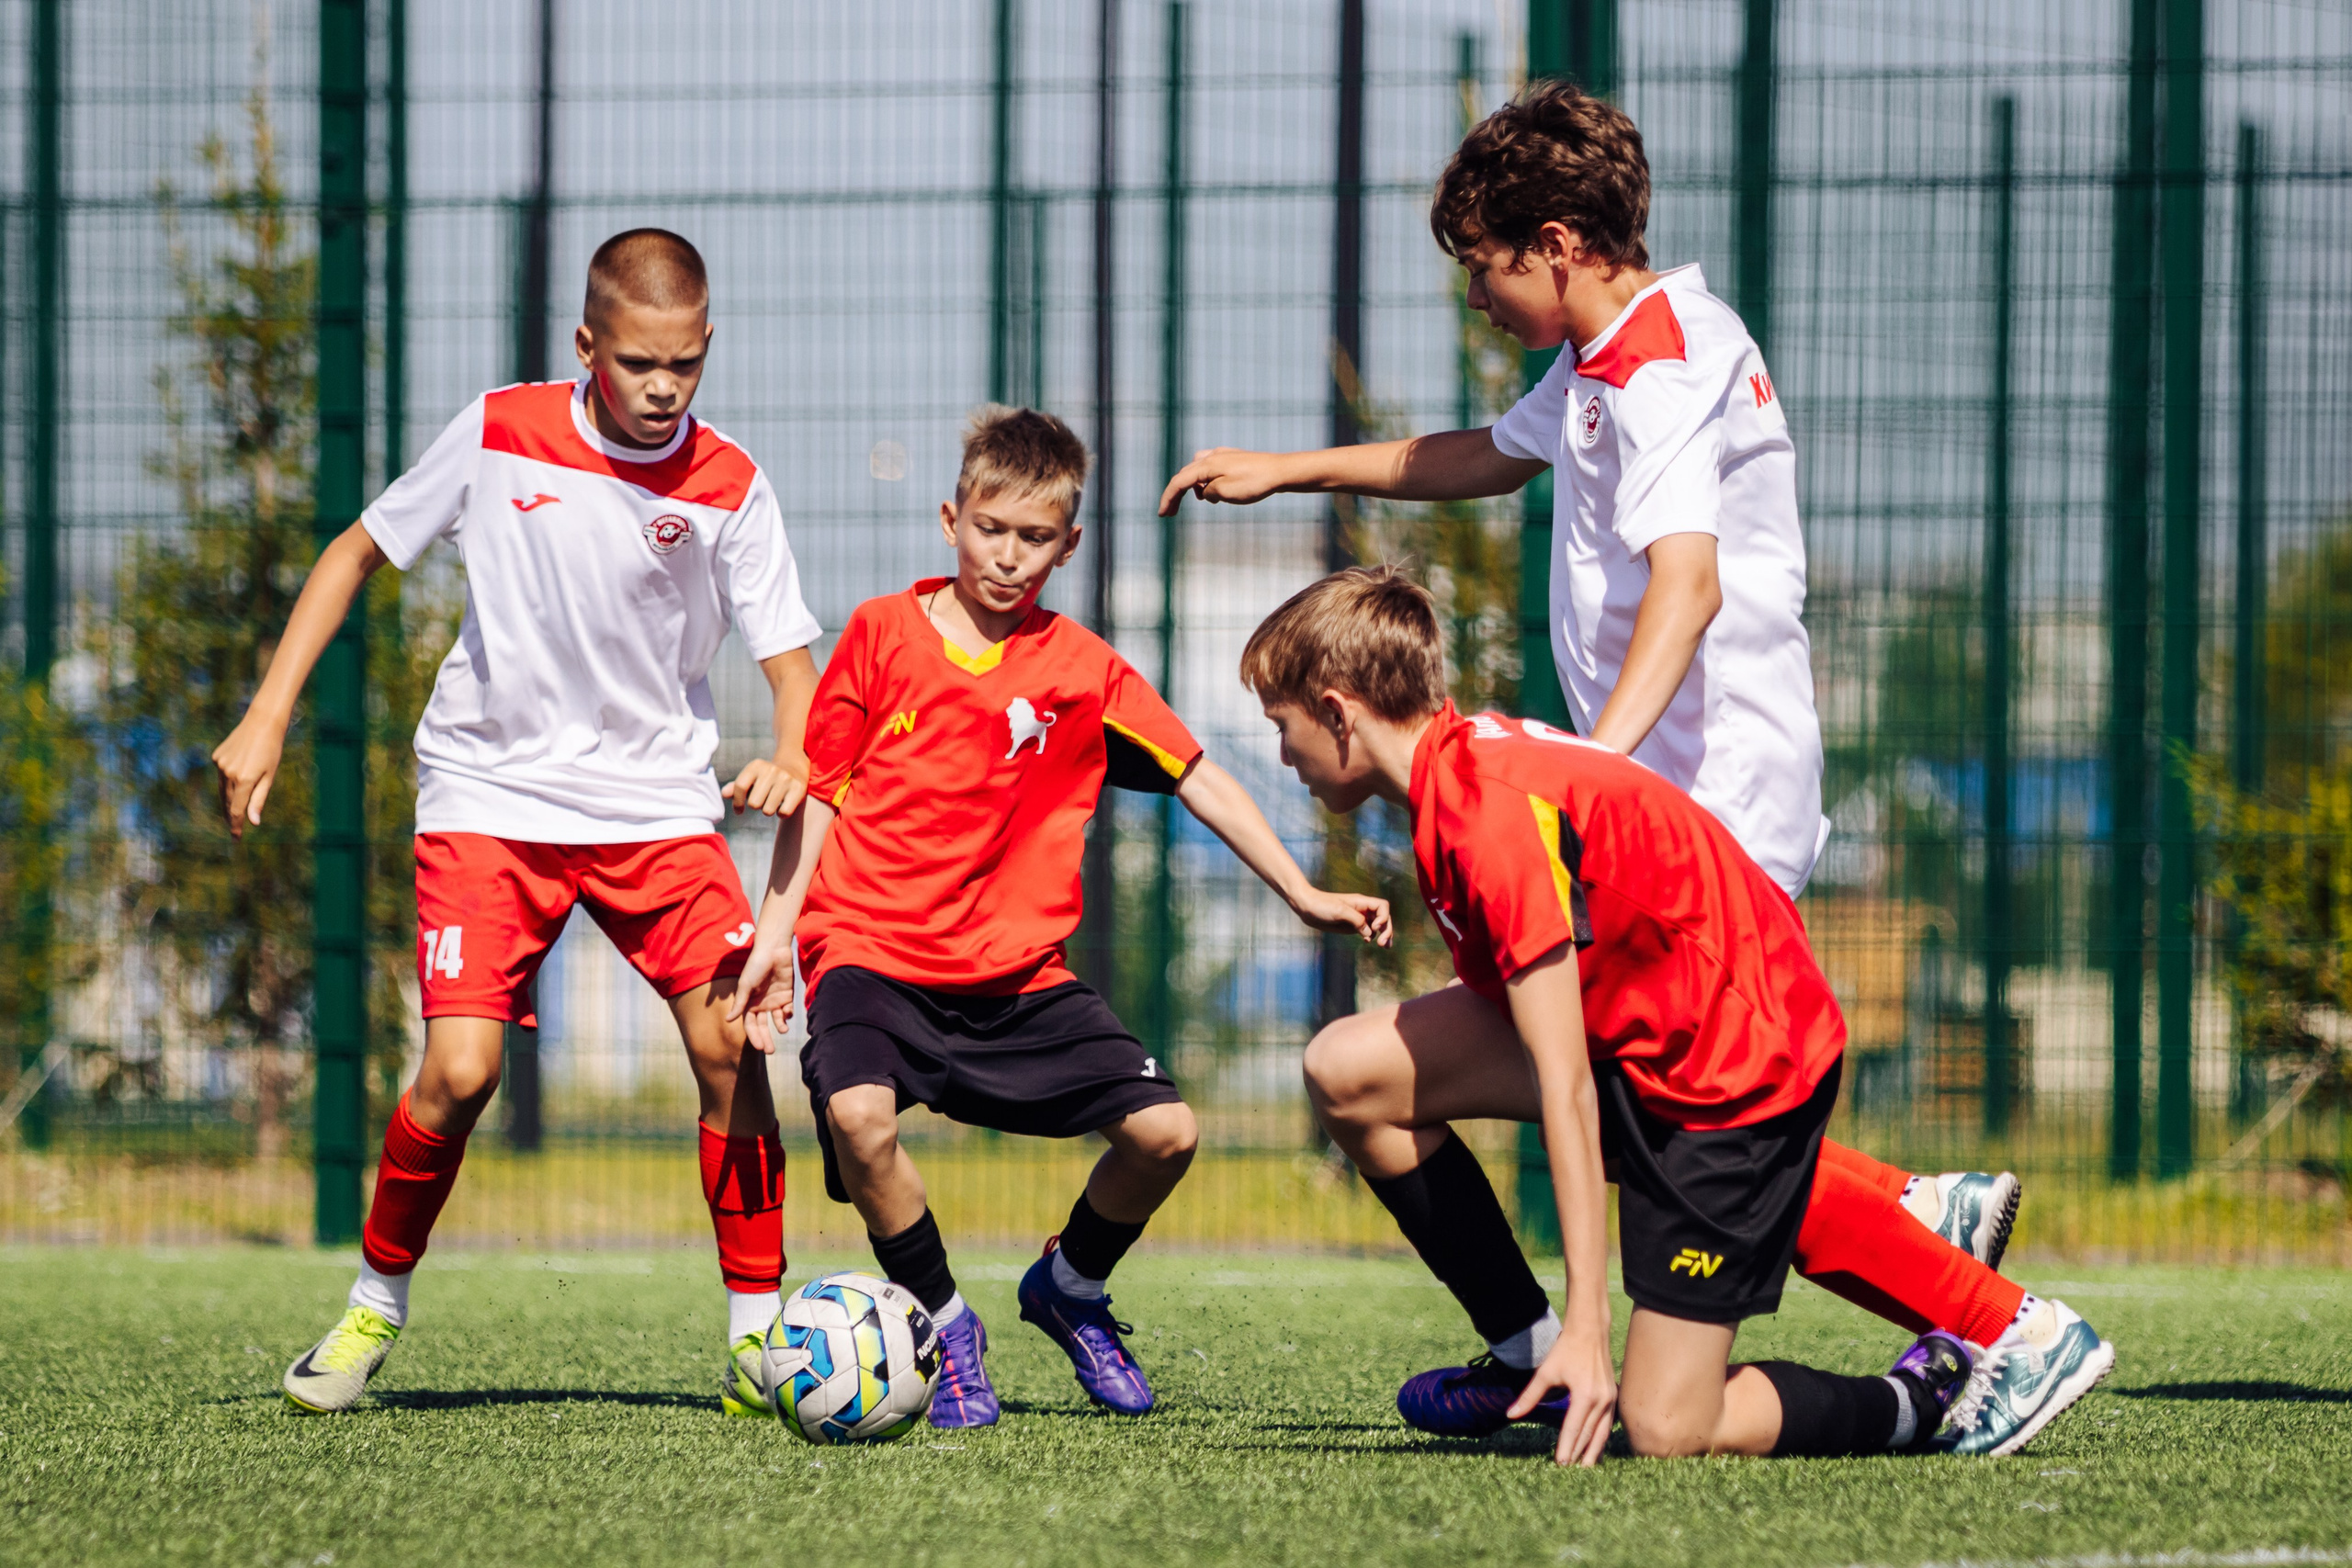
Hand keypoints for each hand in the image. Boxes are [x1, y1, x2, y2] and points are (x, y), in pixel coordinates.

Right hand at [211, 711, 288, 837]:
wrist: (262, 723)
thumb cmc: (272, 751)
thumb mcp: (269, 777)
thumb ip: (259, 800)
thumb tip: (253, 822)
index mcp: (244, 780)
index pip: (237, 810)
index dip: (236, 826)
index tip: (236, 838)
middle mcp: (229, 773)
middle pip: (228, 802)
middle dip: (232, 816)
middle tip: (234, 830)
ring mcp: (220, 764)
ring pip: (222, 790)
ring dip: (227, 802)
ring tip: (232, 814)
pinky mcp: (217, 757)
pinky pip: (221, 775)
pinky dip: (227, 782)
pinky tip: (233, 784)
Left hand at [722, 756, 807, 817]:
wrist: (794, 767)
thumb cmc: (765, 778)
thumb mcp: (751, 779)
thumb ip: (736, 787)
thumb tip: (724, 794)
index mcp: (756, 766)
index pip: (740, 786)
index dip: (737, 802)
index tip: (739, 810)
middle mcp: (771, 770)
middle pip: (754, 803)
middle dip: (756, 806)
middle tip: (763, 799)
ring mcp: (786, 779)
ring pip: (768, 810)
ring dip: (768, 810)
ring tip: (773, 801)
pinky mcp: (798, 789)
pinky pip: (783, 813)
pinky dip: (781, 813)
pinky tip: (783, 804)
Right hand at [726, 929, 796, 1054]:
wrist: (774, 950)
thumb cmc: (756, 966)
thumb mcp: (745, 985)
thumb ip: (740, 1003)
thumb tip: (728, 1020)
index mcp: (749, 1003)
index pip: (750, 1024)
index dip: (754, 1036)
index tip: (759, 1047)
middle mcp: (761, 1004)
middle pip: (763, 1026)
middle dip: (766, 1039)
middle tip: (770, 1051)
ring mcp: (775, 1000)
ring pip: (777, 1020)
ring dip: (780, 1027)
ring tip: (782, 1031)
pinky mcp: (787, 995)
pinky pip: (788, 1010)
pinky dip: (788, 1014)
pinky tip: (787, 1013)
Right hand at [1157, 448, 1295, 515]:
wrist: (1281, 471)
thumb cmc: (1255, 483)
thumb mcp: (1225, 492)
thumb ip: (1208, 492)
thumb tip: (1204, 491)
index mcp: (1207, 464)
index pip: (1179, 481)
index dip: (1167, 498)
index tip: (1161, 515)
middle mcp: (1212, 456)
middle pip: (1185, 474)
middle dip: (1176, 494)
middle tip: (1170, 513)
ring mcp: (1223, 455)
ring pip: (1197, 469)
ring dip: (1192, 486)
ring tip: (1203, 500)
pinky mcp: (1233, 458)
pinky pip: (1211, 468)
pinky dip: (1206, 480)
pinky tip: (1216, 490)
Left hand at [1288, 887, 1392, 946]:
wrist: (1306, 907)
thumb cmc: (1321, 905)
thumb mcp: (1339, 911)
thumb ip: (1356, 920)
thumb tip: (1370, 933)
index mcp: (1361, 902)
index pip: (1382, 906)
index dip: (1383, 917)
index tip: (1374, 927)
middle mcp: (1362, 909)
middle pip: (1383, 917)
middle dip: (1386, 930)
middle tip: (1383, 944)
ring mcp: (1357, 918)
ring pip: (1376, 926)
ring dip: (1383, 935)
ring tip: (1384, 946)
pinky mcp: (1351, 926)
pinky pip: (1366, 931)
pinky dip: (1371, 937)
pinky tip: (1368, 942)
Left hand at [1512, 1323, 1617, 1467]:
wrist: (1590, 1332)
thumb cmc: (1566, 1350)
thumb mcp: (1546, 1373)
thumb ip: (1529, 1396)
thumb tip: (1510, 1414)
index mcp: (1584, 1395)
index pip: (1573, 1428)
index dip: (1566, 1447)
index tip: (1559, 1464)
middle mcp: (1601, 1400)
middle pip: (1588, 1434)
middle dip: (1578, 1453)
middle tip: (1568, 1471)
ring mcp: (1610, 1399)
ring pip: (1601, 1432)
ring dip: (1593, 1451)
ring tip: (1584, 1468)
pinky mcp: (1613, 1397)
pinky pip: (1608, 1423)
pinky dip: (1601, 1437)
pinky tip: (1596, 1448)